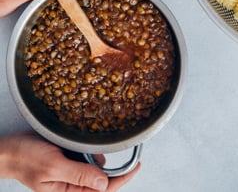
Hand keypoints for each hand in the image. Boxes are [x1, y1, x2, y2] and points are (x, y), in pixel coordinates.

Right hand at [0, 131, 140, 190]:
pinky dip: (88, 145)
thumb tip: (104, 183)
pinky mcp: (70, 156)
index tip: (137, 166)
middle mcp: (74, 182)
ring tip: (81, 142)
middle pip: (103, 176)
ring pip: (96, 162)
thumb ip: (79, 174)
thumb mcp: (53, 167)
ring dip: (95, 151)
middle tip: (102, 146)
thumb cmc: (27, 159)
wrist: (12, 148)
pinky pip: (87, 152)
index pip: (104, 190)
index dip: (123, 179)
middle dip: (107, 162)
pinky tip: (80, 139)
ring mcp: (73, 169)